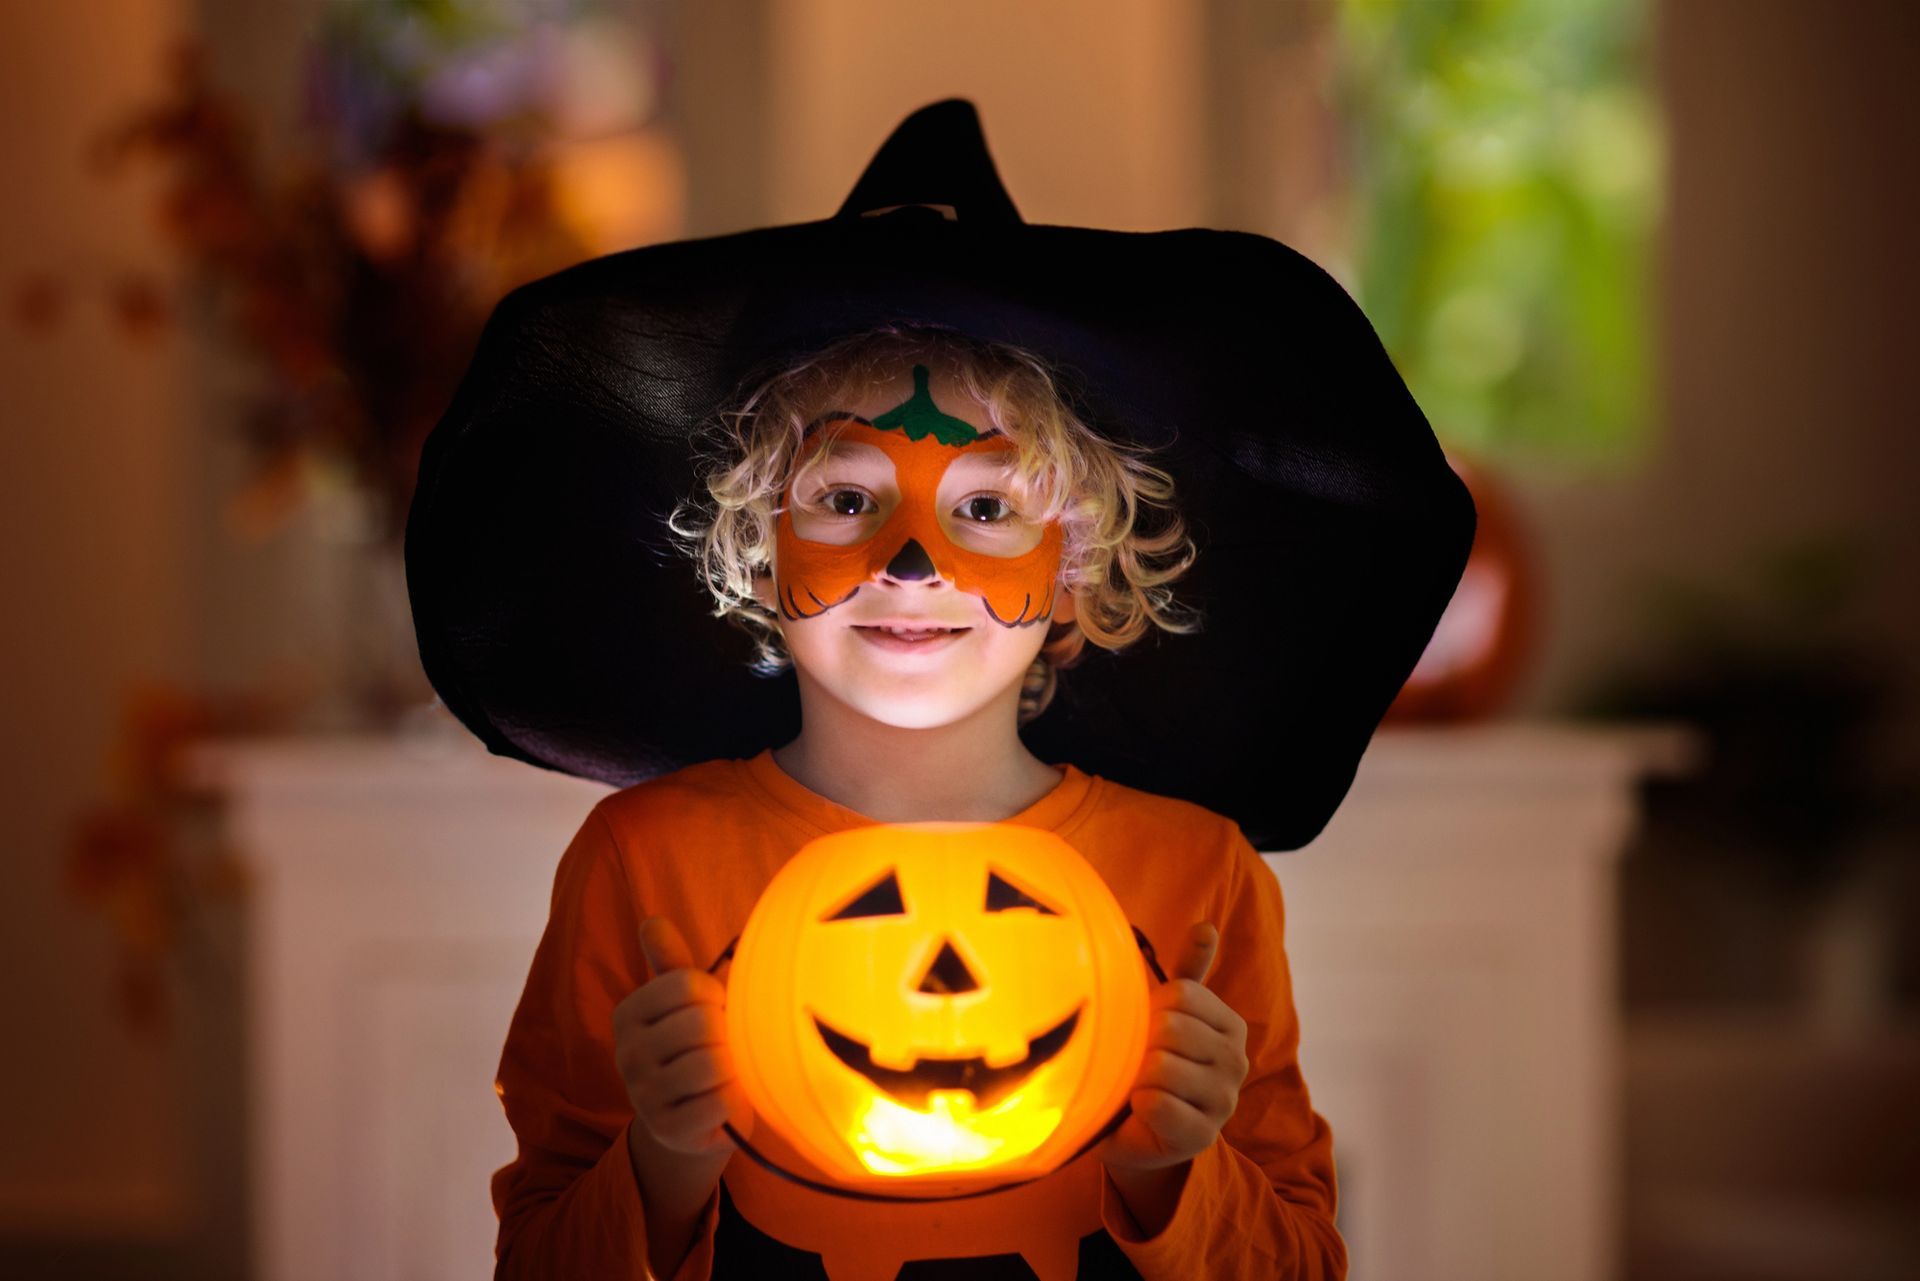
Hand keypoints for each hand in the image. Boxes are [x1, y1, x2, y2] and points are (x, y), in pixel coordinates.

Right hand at [611, 916, 753, 1156]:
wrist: (696, 1121)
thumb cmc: (696, 1047)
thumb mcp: (684, 1003)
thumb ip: (671, 962)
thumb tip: (652, 921)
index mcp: (628, 1013)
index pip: (687, 984)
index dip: (717, 995)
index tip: (715, 1010)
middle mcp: (627, 1054)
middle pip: (702, 1023)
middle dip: (727, 1033)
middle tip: (724, 1045)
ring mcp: (644, 1096)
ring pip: (713, 1064)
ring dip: (734, 1066)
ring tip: (727, 1071)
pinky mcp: (669, 1131)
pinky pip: (721, 1103)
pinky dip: (736, 1099)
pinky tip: (726, 1100)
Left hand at [1098, 922, 1249, 1173]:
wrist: (1137, 1128)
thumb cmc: (1150, 1062)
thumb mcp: (1168, 1014)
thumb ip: (1189, 972)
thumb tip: (1206, 926)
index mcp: (1229, 1025)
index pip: (1181, 995)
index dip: (1149, 1009)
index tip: (1147, 1029)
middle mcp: (1237, 1062)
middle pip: (1170, 1028)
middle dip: (1141, 1044)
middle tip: (1137, 1060)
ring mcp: (1224, 1102)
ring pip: (1160, 1066)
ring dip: (1136, 1075)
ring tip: (1139, 1084)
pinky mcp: (1202, 1136)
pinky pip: (1156, 1105)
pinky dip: (1138, 1104)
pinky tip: (1143, 1109)